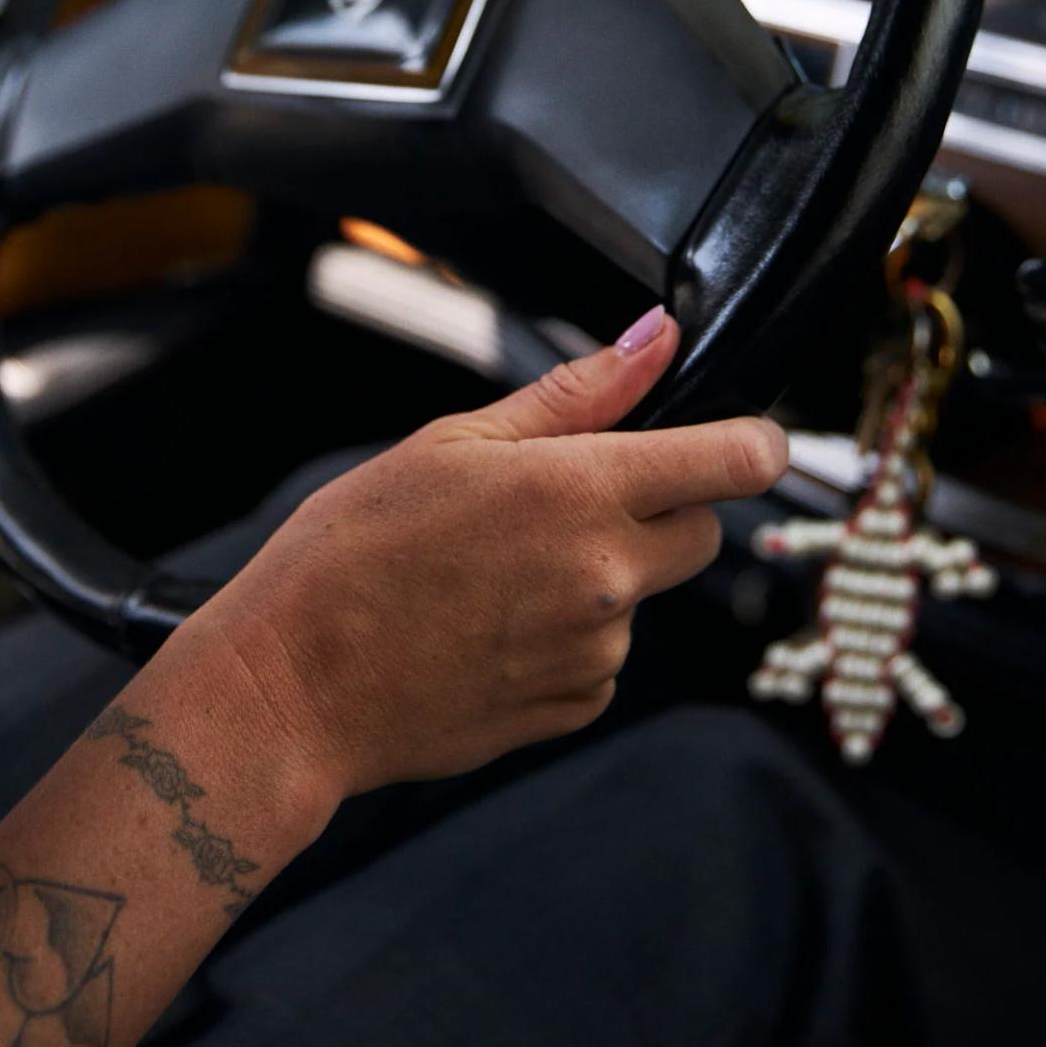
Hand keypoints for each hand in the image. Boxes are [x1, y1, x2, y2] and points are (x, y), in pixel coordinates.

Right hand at [198, 308, 786, 799]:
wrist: (293, 685)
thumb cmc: (354, 550)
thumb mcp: (454, 441)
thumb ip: (576, 394)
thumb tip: (657, 339)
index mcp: (581, 491)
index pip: (733, 461)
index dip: (752, 444)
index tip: (743, 439)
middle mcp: (606, 575)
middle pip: (701, 532)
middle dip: (660, 508)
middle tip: (563, 502)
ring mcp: (594, 649)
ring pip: (640, 596)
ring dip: (596, 578)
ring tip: (489, 575)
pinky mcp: (573, 707)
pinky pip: (601, 659)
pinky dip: (565, 639)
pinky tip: (487, 626)